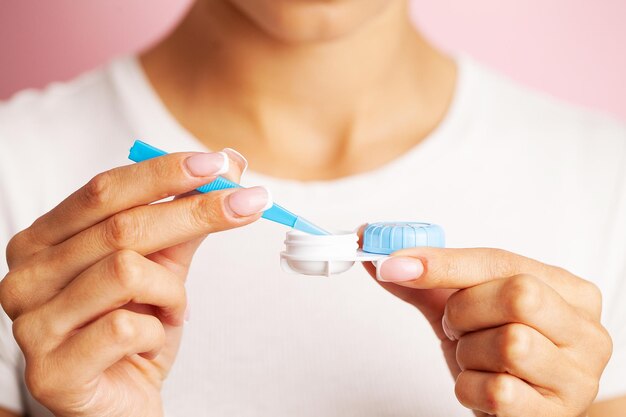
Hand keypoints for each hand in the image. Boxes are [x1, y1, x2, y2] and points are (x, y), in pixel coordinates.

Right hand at [0, 149, 267, 416]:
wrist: (121, 401)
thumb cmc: (136, 330)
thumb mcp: (164, 266)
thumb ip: (186, 219)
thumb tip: (229, 165)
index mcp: (45, 240)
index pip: (103, 190)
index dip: (163, 174)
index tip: (219, 164)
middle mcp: (27, 275)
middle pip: (119, 227)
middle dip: (194, 212)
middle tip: (248, 204)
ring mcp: (32, 323)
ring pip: (126, 272)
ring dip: (171, 290)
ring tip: (173, 307)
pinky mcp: (50, 370)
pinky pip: (125, 328)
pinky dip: (159, 330)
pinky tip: (152, 340)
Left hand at [364, 247, 611, 416]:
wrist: (518, 410)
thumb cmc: (497, 356)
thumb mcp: (469, 309)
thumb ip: (430, 280)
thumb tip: (378, 254)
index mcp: (570, 292)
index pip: (503, 262)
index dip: (444, 262)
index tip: (394, 262)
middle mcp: (585, 332)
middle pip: (518, 296)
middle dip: (465, 311)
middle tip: (455, 326)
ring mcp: (577, 377)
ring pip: (510, 344)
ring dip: (468, 352)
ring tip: (473, 357)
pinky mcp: (555, 416)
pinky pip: (497, 392)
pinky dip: (469, 387)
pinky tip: (478, 384)